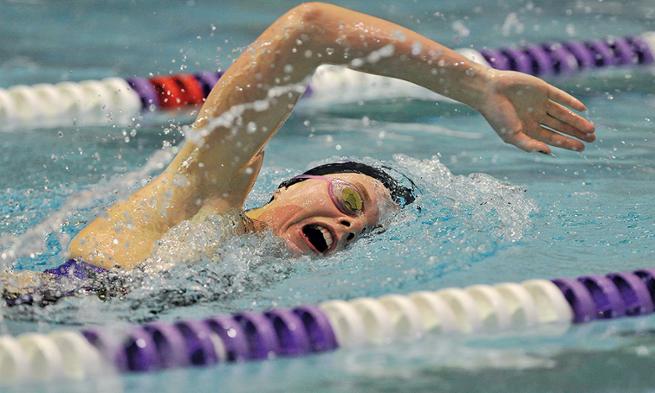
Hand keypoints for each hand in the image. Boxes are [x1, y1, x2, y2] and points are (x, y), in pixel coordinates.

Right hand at [477, 70, 594, 153]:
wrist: (488, 90)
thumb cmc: (496, 115)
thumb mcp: (511, 135)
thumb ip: (528, 145)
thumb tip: (548, 151)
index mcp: (528, 129)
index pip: (552, 138)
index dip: (567, 143)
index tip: (581, 148)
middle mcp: (536, 117)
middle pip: (560, 126)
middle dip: (576, 133)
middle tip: (592, 139)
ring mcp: (539, 102)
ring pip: (563, 113)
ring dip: (577, 120)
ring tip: (591, 128)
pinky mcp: (542, 89)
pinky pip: (560, 96)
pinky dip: (571, 102)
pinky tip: (582, 109)